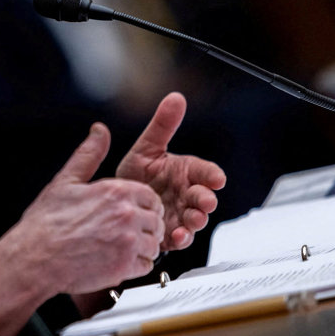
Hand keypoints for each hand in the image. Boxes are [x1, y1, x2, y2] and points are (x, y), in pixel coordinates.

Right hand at [6, 123, 165, 296]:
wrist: (34, 258)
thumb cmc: (46, 223)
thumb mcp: (65, 181)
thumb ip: (89, 154)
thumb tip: (99, 132)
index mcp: (115, 191)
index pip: (150, 196)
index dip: (142, 205)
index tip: (132, 213)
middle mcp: (126, 214)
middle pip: (156, 220)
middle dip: (145, 227)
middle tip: (126, 234)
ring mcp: (128, 241)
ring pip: (154, 244)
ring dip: (142, 247)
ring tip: (119, 248)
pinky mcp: (125, 266)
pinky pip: (146, 265)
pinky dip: (136, 265)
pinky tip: (116, 262)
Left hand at [116, 92, 225, 251]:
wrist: (118, 199)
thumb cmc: (137, 173)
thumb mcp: (147, 147)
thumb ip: (163, 125)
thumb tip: (176, 97)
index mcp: (185, 173)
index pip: (204, 172)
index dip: (211, 175)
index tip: (217, 178)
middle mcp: (186, 195)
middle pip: (204, 198)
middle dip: (206, 200)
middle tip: (205, 201)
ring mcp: (180, 215)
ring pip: (195, 220)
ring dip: (196, 220)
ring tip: (191, 220)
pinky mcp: (169, 233)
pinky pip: (179, 238)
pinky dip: (180, 238)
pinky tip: (175, 236)